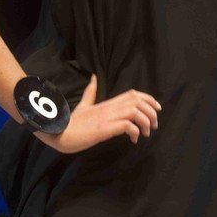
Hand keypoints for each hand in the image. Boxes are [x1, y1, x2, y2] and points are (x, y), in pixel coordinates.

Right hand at [38, 74, 161, 154]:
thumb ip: (90, 92)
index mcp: (107, 102)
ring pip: (134, 111)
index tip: (157, 108)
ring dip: (145, 121)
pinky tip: (134, 139)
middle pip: (137, 100)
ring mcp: (107, 117)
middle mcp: (109, 107)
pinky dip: (135, 131)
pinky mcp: (104, 129)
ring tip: (146, 133)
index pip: (132, 94)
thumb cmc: (71, 122)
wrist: (58, 132)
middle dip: (151, 111)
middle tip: (155, 125)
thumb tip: (93, 77)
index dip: (148, 99)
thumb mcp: (83, 105)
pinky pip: (126, 125)